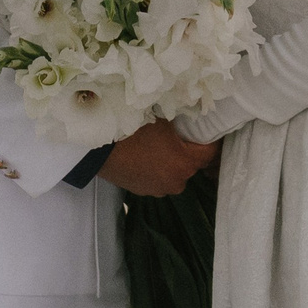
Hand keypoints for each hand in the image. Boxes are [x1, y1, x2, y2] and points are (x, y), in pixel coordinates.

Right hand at [98, 120, 218, 197]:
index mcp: (185, 163)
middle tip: (177, 136)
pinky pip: (156, 178)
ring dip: (169, 162)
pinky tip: (142, 156)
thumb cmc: (130, 129)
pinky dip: (154, 169)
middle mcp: (176, 181)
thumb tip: (191, 116)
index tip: (208, 131)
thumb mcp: (161, 119)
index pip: (210, 153)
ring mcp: (158, 189)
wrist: (97, 145)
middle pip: (191, 165)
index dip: (211, 140)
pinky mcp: (142, 190)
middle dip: (186, 152)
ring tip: (156, 147)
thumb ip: (180, 121)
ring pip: (173, 173)